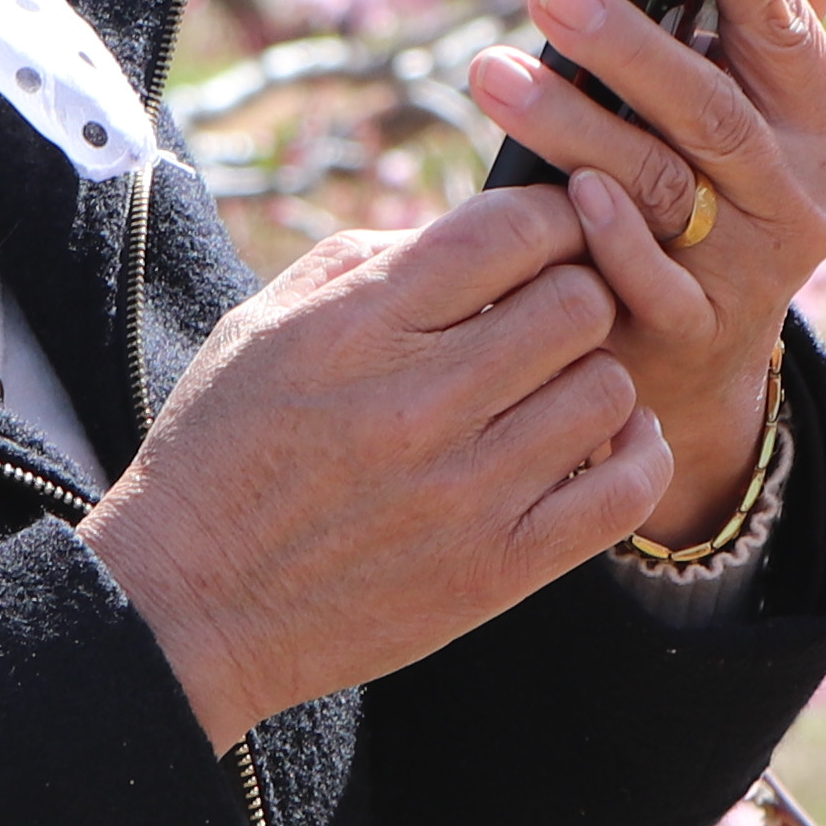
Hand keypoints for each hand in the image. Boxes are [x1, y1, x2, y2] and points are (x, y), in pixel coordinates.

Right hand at [84, 189, 666, 750]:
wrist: (190, 606)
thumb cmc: (224, 452)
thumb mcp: (264, 326)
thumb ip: (368, 261)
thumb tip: (470, 229)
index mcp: (359, 327)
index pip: (512, 229)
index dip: (548, 219)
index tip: (541, 239)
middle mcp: (420, 402)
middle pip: (578, 300)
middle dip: (572, 294)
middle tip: (546, 319)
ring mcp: (465, 491)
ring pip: (610, 387)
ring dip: (595, 377)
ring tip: (557, 388)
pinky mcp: (496, 569)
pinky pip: (624, 491)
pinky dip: (635, 456)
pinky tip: (607, 444)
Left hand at [463, 0, 825, 549]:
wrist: (700, 353)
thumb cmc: (723, 184)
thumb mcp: (768, 102)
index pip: (786, 20)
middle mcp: (802, 194)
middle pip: (710, 107)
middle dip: (627, 46)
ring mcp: (751, 269)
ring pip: (660, 185)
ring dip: (573, 126)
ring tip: (491, 74)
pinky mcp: (694, 332)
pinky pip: (650, 284)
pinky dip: (608, 238)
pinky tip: (559, 194)